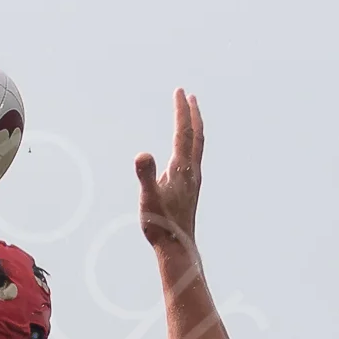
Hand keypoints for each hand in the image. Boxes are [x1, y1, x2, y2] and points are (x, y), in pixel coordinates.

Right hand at [135, 89, 204, 257]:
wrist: (177, 247)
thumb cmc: (161, 225)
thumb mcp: (148, 198)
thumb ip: (146, 175)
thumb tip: (142, 154)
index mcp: (182, 168)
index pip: (183, 132)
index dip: (181, 110)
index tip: (180, 91)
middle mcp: (191, 171)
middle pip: (196, 135)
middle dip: (192, 114)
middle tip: (189, 96)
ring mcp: (193, 180)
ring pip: (197, 147)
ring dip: (194, 129)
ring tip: (189, 118)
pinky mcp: (190, 189)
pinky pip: (192, 160)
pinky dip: (190, 147)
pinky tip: (183, 153)